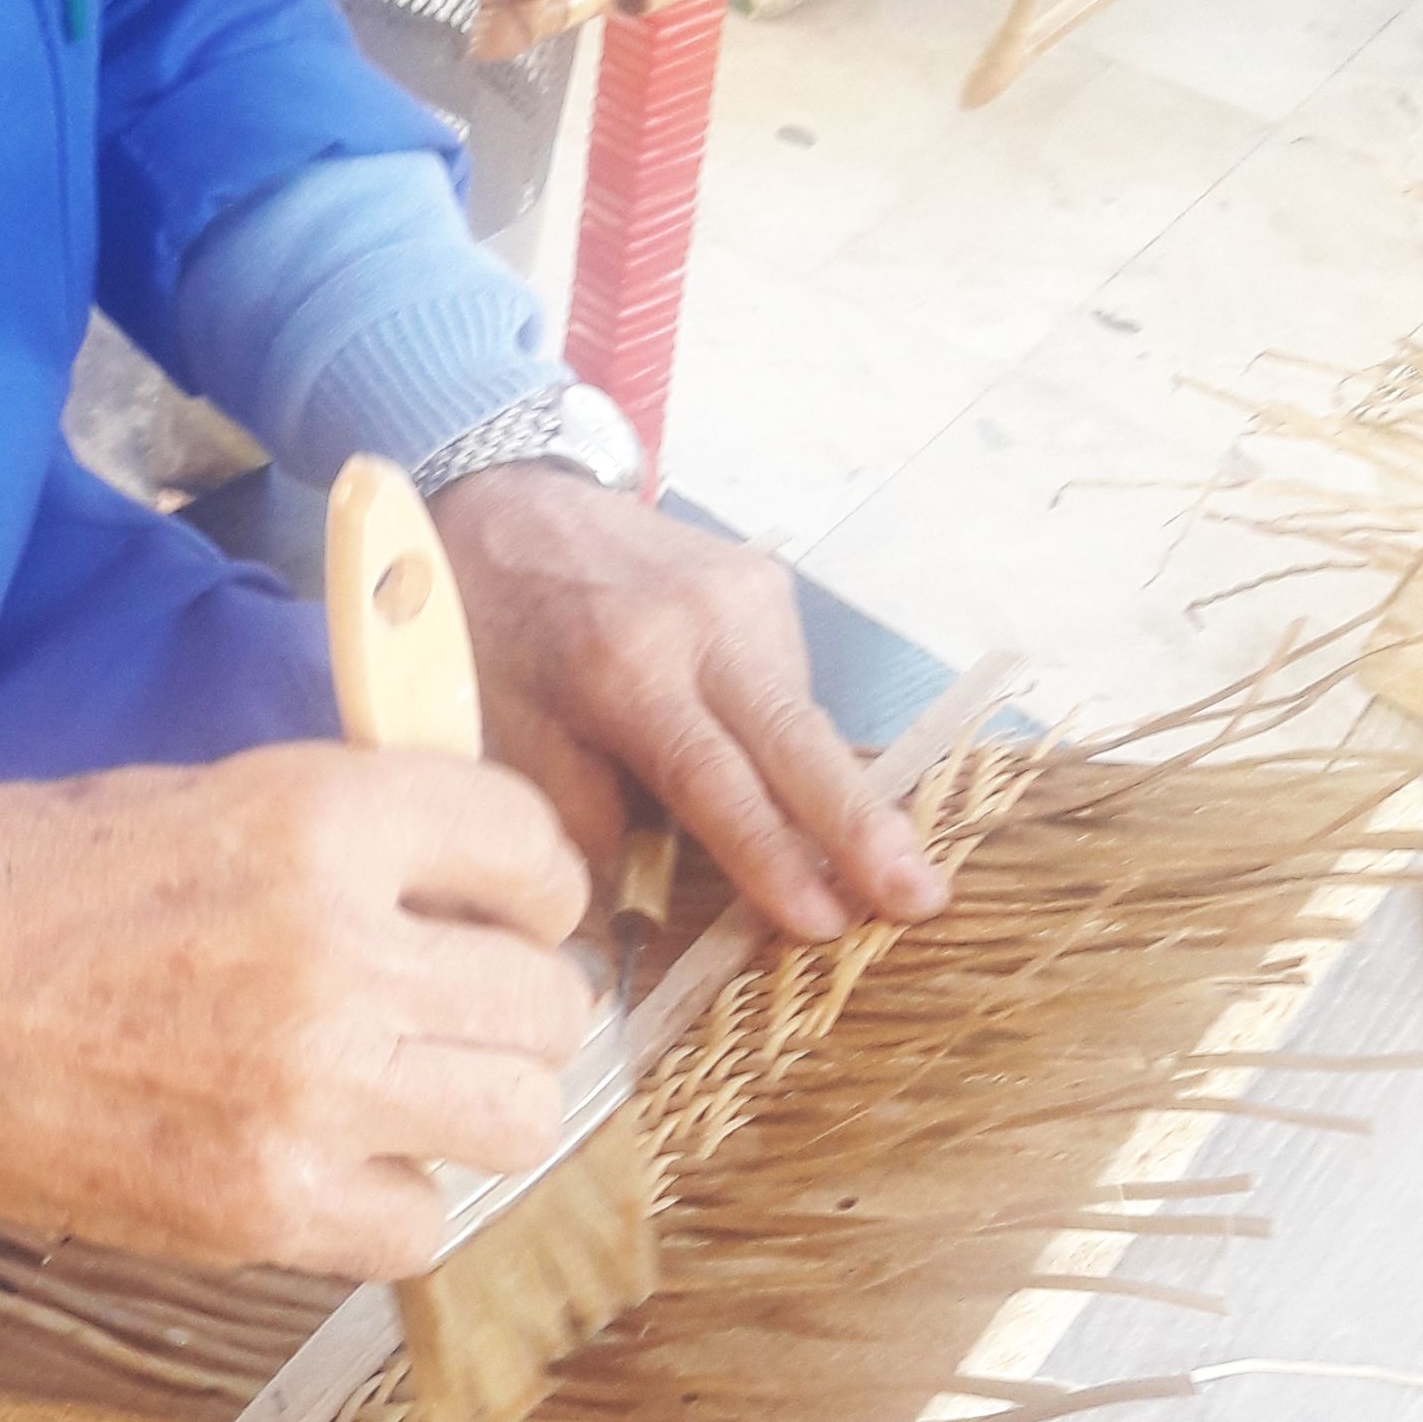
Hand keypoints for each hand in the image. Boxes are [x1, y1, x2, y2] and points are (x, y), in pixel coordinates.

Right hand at [0, 746, 593, 1278]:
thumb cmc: (2, 880)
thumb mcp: (184, 792)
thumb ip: (329, 828)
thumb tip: (447, 864)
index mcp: (316, 818)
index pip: (530, 846)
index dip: (533, 882)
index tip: (511, 905)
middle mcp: (338, 953)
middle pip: (546, 1000)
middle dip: (515, 1000)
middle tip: (460, 1007)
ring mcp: (309, 1093)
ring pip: (517, 1119)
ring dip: (477, 1103)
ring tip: (414, 1089)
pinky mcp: (263, 1208)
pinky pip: (423, 1224)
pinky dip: (397, 1199)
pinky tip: (339, 1162)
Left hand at [428, 467, 948, 941]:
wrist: (514, 500)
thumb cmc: (500, 628)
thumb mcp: (511, 730)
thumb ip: (582, 816)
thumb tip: (647, 905)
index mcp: (626, 667)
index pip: (712, 779)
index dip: (769, 855)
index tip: (821, 921)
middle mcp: (702, 625)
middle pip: (797, 742)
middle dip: (862, 829)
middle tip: (921, 898)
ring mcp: (748, 594)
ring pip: (803, 720)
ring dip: (836, 799)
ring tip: (878, 870)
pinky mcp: (767, 584)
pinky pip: (790, 686)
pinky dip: (791, 744)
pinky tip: (792, 779)